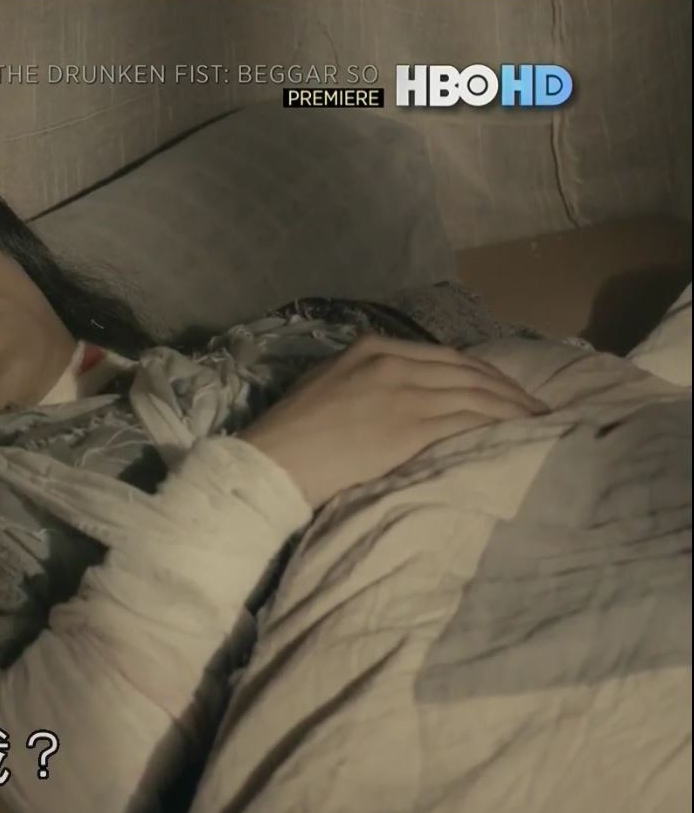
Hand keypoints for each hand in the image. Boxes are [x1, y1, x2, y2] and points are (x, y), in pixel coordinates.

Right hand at [239, 335, 548, 509]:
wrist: (272, 463)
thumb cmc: (289, 434)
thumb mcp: (324, 385)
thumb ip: (361, 379)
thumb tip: (394, 394)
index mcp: (370, 349)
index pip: (443, 356)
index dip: (481, 373)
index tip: (504, 390)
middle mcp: (392, 363)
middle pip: (467, 372)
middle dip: (507, 390)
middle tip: (535, 408)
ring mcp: (403, 393)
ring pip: (475, 395)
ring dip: (513, 410)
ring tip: (539, 424)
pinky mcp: (410, 427)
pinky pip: (469, 421)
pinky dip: (500, 426)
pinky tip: (519, 435)